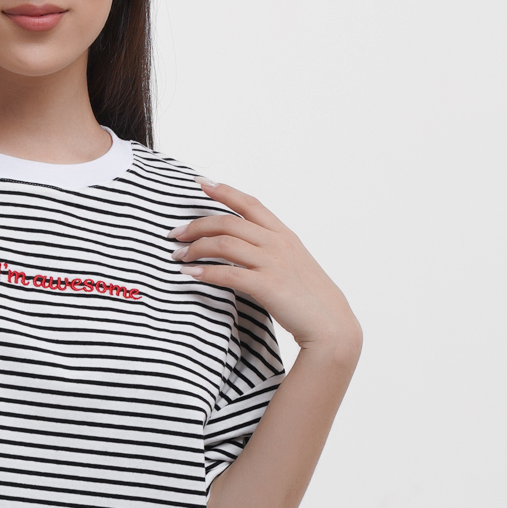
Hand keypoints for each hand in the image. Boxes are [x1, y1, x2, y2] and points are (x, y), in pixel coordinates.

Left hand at [170, 181, 360, 359]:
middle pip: (228, 223)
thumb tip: (239, 247)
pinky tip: (190, 275)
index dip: (224, 191)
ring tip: (178, 256)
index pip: (250, 204)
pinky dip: (205, 273)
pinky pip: (228, 274)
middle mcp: (278, 243)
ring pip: (224, 244)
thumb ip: (268, 251)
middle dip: (196, 226)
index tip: (200, 182)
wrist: (331, 325)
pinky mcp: (268, 286)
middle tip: (175, 235)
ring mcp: (273, 263)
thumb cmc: (309, 297)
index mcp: (284, 235)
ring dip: (195, 248)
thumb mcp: (292, 263)